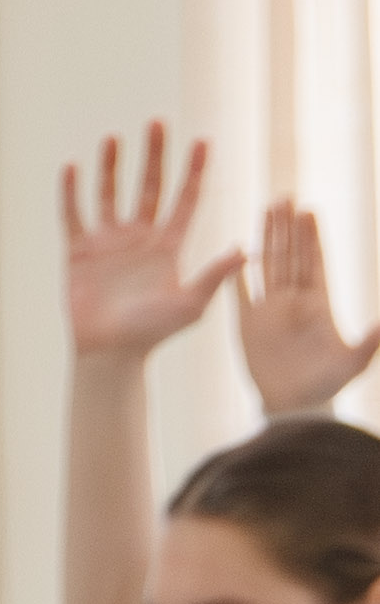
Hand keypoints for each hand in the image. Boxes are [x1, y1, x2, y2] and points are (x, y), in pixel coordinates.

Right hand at [58, 124, 241, 360]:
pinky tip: (72, 167)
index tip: (203, 142)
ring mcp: (108, 243)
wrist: (109, 352)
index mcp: (169, 246)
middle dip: (155, 155)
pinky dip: (72, 192)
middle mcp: (140, 238)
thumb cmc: (153, 334)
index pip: (185, 199)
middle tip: (158, 123)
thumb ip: (216, 274)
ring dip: (112, 166)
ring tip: (114, 138)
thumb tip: (248, 249)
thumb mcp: (191, 304)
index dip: (195, 171)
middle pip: (149, 187)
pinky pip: (74, 215)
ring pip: (110, 194)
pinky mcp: (78, 251)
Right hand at [241, 200, 379, 416]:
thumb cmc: (328, 385)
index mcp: (318, 304)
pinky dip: (237, 273)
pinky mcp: (248, 324)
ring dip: (266, 239)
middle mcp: (294, 302)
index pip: (314, 262)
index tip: (309, 211)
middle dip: (287, 227)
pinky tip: (236, 254)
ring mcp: (270, 311)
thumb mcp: (355, 363)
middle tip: (285, 197)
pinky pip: (240, 293)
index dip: (312, 237)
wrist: (294, 406)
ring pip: (267, 265)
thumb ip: (370, 341)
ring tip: (263, 213)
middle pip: (289, 255)